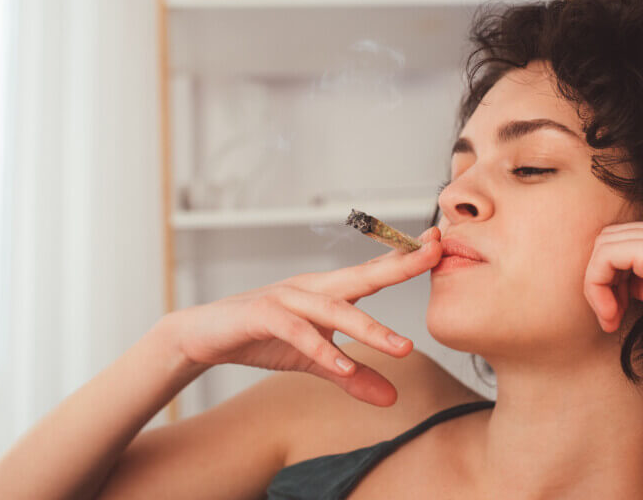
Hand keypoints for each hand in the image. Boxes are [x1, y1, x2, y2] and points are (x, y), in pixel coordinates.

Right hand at [170, 226, 442, 405]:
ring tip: (401, 347)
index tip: (439, 244)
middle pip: (361, 275)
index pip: (373, 272)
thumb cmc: (262, 338)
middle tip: (435, 255)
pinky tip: (341, 366)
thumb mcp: (315, 362)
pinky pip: (295, 331)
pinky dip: (319, 349)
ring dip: (368, 328)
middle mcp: (310, 287)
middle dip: (399, 264)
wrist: (202, 336)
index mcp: (327, 290)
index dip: (405, 258)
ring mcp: (285, 298)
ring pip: (333, 307)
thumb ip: (353, 376)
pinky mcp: (260, 314)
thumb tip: (392, 397)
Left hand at [583, 218, 642, 380]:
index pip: (631, 245)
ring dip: (597, 283)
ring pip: (606, 243)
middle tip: (610, 317)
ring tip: (611, 318)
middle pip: (614, 239)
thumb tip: (631, 286)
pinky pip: (606, 254)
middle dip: (601, 279)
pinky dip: (597, 283)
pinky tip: (613, 313)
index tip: (618, 315)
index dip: (614, 279)